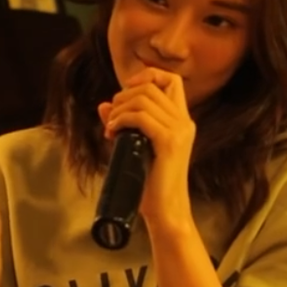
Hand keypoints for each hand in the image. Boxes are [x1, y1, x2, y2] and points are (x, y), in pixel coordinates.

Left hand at [98, 67, 195, 231]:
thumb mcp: (134, 146)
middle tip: (111, 118)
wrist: (165, 210)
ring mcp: (179, 131)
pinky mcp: (169, 142)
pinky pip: (141, 117)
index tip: (126, 90)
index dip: (147, 76)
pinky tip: (113, 133)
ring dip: (119, 109)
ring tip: (111, 128)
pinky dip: (121, 120)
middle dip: (123, 96)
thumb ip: (123, 124)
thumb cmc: (151, 182)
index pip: (171, 80)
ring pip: (143, 99)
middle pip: (151, 86)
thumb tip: (103, 105)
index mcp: (181, 120)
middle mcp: (184, 122)